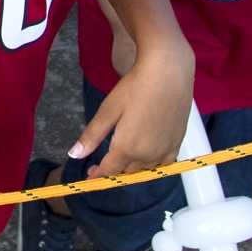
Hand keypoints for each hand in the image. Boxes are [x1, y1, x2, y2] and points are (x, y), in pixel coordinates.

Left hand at [73, 43, 193, 179]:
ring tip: (122, 157)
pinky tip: (145, 154)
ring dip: (132, 168)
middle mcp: (147, 155)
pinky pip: (163, 164)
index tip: (89, 176)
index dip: (98, 175)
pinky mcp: (178, 143)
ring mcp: (165, 151)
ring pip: (145, 169)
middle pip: (127, 172)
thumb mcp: (108, 110)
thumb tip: (73, 155)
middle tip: (102, 161)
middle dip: (114, 170)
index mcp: (127, 148)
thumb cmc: (135, 88)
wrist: (169, 73)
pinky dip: (151, 164)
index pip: (109, 171)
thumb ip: (92, 135)